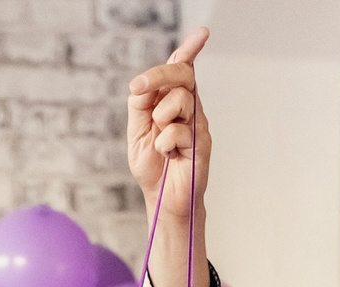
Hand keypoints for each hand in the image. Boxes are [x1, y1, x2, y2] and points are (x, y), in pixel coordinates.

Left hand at [127, 30, 210, 219]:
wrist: (162, 199)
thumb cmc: (152, 165)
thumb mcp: (136, 130)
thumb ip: (139, 104)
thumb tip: (142, 84)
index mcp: (172, 101)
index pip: (182, 69)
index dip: (190, 49)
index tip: (203, 34)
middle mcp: (189, 109)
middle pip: (182, 75)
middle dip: (158, 76)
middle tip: (138, 88)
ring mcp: (198, 125)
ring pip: (180, 100)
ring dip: (160, 119)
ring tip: (160, 141)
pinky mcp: (202, 143)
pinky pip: (177, 131)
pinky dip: (164, 145)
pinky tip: (169, 156)